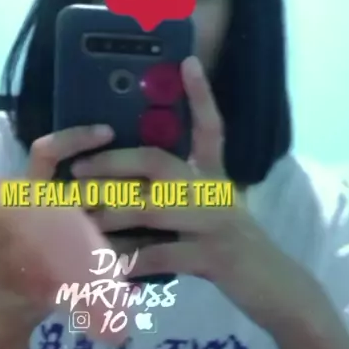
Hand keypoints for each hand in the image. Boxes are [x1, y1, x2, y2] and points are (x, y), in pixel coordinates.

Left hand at [71, 56, 316, 332]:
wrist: (272, 286)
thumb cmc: (232, 247)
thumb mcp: (212, 210)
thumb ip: (178, 194)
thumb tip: (131, 183)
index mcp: (214, 176)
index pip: (210, 127)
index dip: (200, 95)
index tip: (188, 61)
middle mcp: (215, 191)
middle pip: (158, 163)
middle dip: (113, 163)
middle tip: (77, 170)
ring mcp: (215, 222)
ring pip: (152, 208)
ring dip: (111, 213)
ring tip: (79, 217)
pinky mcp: (212, 256)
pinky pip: (160, 255)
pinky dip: (130, 261)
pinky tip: (106, 266)